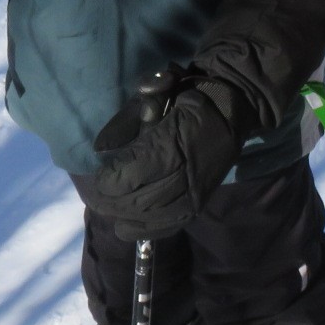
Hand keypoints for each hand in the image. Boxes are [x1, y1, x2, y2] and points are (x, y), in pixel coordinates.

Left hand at [91, 67, 244, 239]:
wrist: (231, 113)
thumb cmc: (190, 101)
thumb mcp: (159, 95)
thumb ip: (133, 116)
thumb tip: (102, 144)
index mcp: (172, 145)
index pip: (129, 175)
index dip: (108, 180)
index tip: (97, 176)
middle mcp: (183, 175)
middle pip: (136, 201)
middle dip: (108, 200)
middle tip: (93, 195)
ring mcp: (192, 195)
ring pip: (149, 216)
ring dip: (121, 214)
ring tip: (106, 207)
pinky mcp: (197, 206)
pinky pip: (166, 227)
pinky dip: (142, 229)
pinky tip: (125, 224)